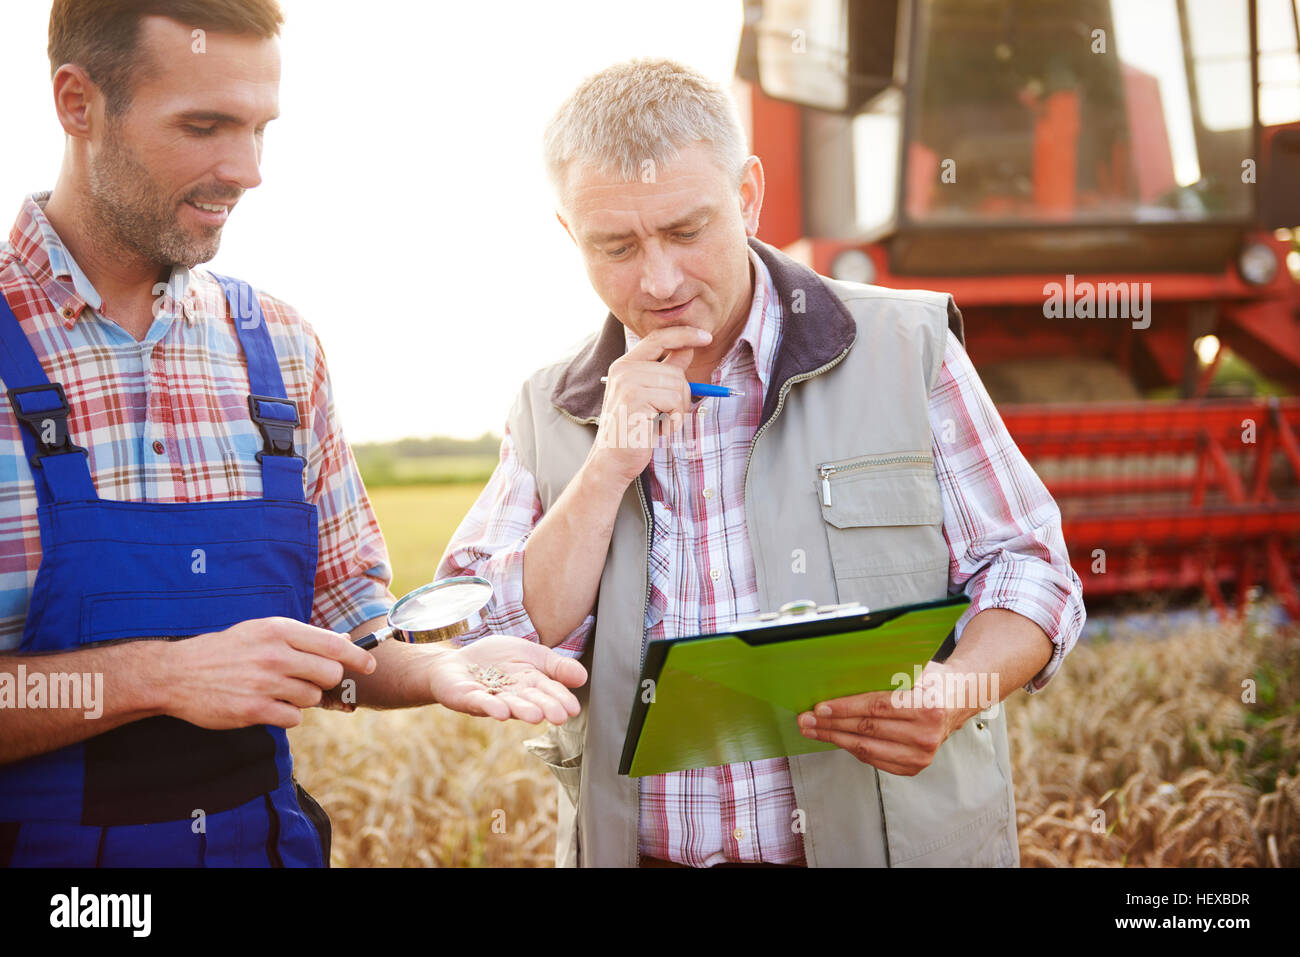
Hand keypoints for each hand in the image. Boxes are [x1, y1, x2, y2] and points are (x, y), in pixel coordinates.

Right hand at [162, 617, 376, 729]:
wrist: (177, 674)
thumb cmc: (225, 651)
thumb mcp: (261, 631)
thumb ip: (299, 637)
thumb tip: (341, 643)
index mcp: (278, 630)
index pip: (333, 644)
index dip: (357, 657)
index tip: (369, 665)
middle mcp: (274, 655)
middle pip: (329, 673)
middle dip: (324, 680)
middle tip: (306, 680)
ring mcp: (264, 683)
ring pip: (312, 697)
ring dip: (302, 699)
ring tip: (277, 690)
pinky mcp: (253, 710)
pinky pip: (293, 718)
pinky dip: (286, 715)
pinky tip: (268, 706)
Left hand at [428, 635, 587, 723]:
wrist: (457, 662)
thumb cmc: (498, 660)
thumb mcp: (533, 655)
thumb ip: (557, 666)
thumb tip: (583, 677)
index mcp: (531, 685)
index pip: (549, 691)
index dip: (560, 699)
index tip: (573, 709)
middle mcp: (513, 696)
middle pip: (531, 701)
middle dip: (545, 708)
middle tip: (560, 717)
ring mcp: (491, 698)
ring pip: (508, 704)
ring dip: (522, 710)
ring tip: (536, 716)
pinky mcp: (467, 698)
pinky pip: (479, 702)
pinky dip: (490, 707)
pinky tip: (501, 712)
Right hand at [592, 325, 710, 484]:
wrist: (612, 461)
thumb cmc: (632, 431)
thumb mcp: (649, 396)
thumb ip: (665, 371)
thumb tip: (687, 349)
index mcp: (625, 365)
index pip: (658, 338)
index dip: (684, 335)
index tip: (706, 336)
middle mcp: (624, 370)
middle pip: (675, 370)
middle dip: (682, 396)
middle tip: (667, 416)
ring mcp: (628, 383)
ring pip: (678, 386)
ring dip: (678, 411)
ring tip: (660, 423)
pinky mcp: (636, 399)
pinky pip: (674, 402)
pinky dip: (674, 420)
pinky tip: (658, 429)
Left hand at [796, 661, 972, 775]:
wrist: (959, 700)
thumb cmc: (931, 679)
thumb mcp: (915, 667)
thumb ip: (885, 672)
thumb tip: (841, 673)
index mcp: (927, 705)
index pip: (877, 707)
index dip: (845, 708)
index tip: (820, 707)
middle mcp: (926, 733)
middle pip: (867, 730)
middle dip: (831, 724)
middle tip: (807, 719)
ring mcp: (922, 754)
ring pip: (867, 748)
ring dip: (835, 739)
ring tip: (813, 730)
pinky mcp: (915, 767)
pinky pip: (874, 759)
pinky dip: (852, 748)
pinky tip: (836, 739)